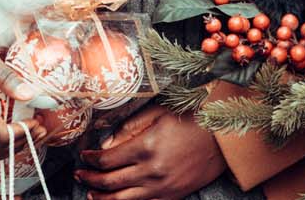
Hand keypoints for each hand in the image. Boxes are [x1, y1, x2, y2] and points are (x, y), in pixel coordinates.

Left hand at [77, 105, 227, 199]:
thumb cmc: (193, 119)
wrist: (225, 137)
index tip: (84, 156)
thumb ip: (130, 128)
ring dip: (102, 199)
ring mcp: (163, 187)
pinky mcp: (173, 196)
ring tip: (91, 193)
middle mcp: (152, 171)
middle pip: (110, 183)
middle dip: (89, 180)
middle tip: (79, 175)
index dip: (90, 160)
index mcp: (146, 147)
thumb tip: (106, 143)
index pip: (107, 160)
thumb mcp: (159, 114)